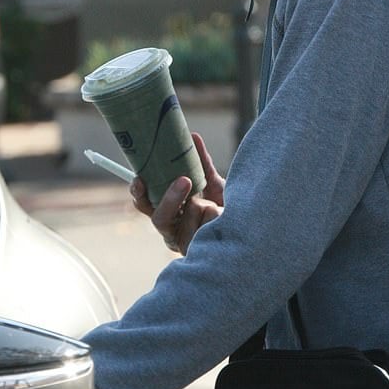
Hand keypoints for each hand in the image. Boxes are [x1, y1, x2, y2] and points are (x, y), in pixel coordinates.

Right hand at [130, 132, 224, 254]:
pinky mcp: (199, 252)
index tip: (139, 178)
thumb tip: (192, 136)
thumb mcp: (212, 181)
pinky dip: (215, 217)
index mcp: (169, 212)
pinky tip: (223, 217)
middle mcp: (173, 230)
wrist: (250, 226)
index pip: (145, 204)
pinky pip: (204, 230)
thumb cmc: (226, 205)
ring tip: (216, 203)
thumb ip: (200, 162)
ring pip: (184, 222)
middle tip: (185, 180)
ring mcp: (185, 243)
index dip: (138, 192)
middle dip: (171, 198)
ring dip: (203, 208)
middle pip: (159, 218)